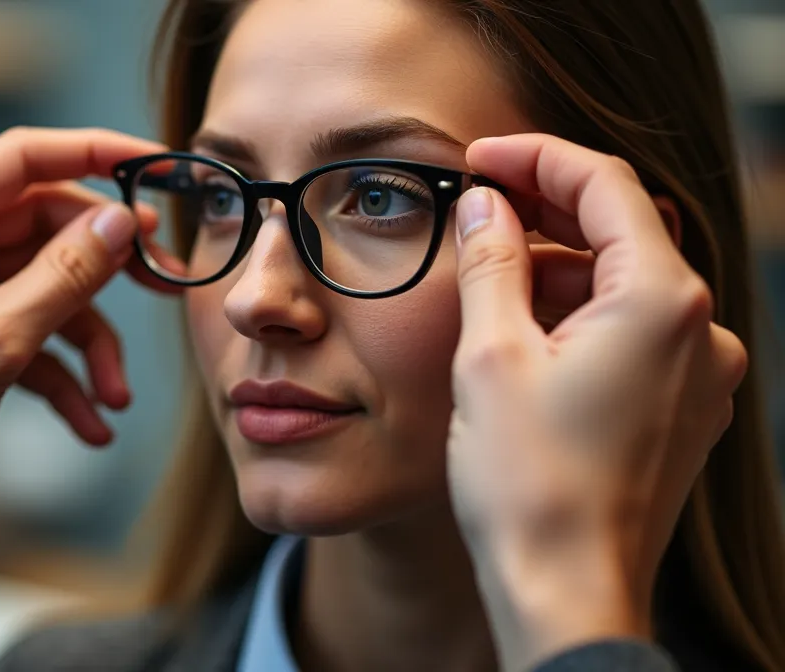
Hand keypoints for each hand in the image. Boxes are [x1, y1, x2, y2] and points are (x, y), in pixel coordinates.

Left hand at [0, 127, 168, 569]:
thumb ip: (64, 276)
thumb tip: (121, 224)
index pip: (21, 159)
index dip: (98, 156)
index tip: (160, 165)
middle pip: (38, 226)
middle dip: (104, 268)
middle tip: (165, 285)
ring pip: (36, 286)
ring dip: (84, 339)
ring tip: (116, 393)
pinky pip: (16, 330)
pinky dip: (54, 370)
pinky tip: (89, 418)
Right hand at [445, 134, 746, 670]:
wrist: (566, 591)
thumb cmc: (528, 483)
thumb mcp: (490, 355)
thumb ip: (492, 262)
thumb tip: (484, 204)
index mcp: (661, 302)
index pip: (606, 185)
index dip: (536, 158)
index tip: (480, 158)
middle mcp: (701, 331)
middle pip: (620, 234)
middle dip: (544, 215)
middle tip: (475, 211)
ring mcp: (701, 375)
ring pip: (624, 286)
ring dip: (557, 272)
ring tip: (486, 284)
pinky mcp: (684, 410)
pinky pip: (633, 335)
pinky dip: (579, 319)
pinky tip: (522, 337)